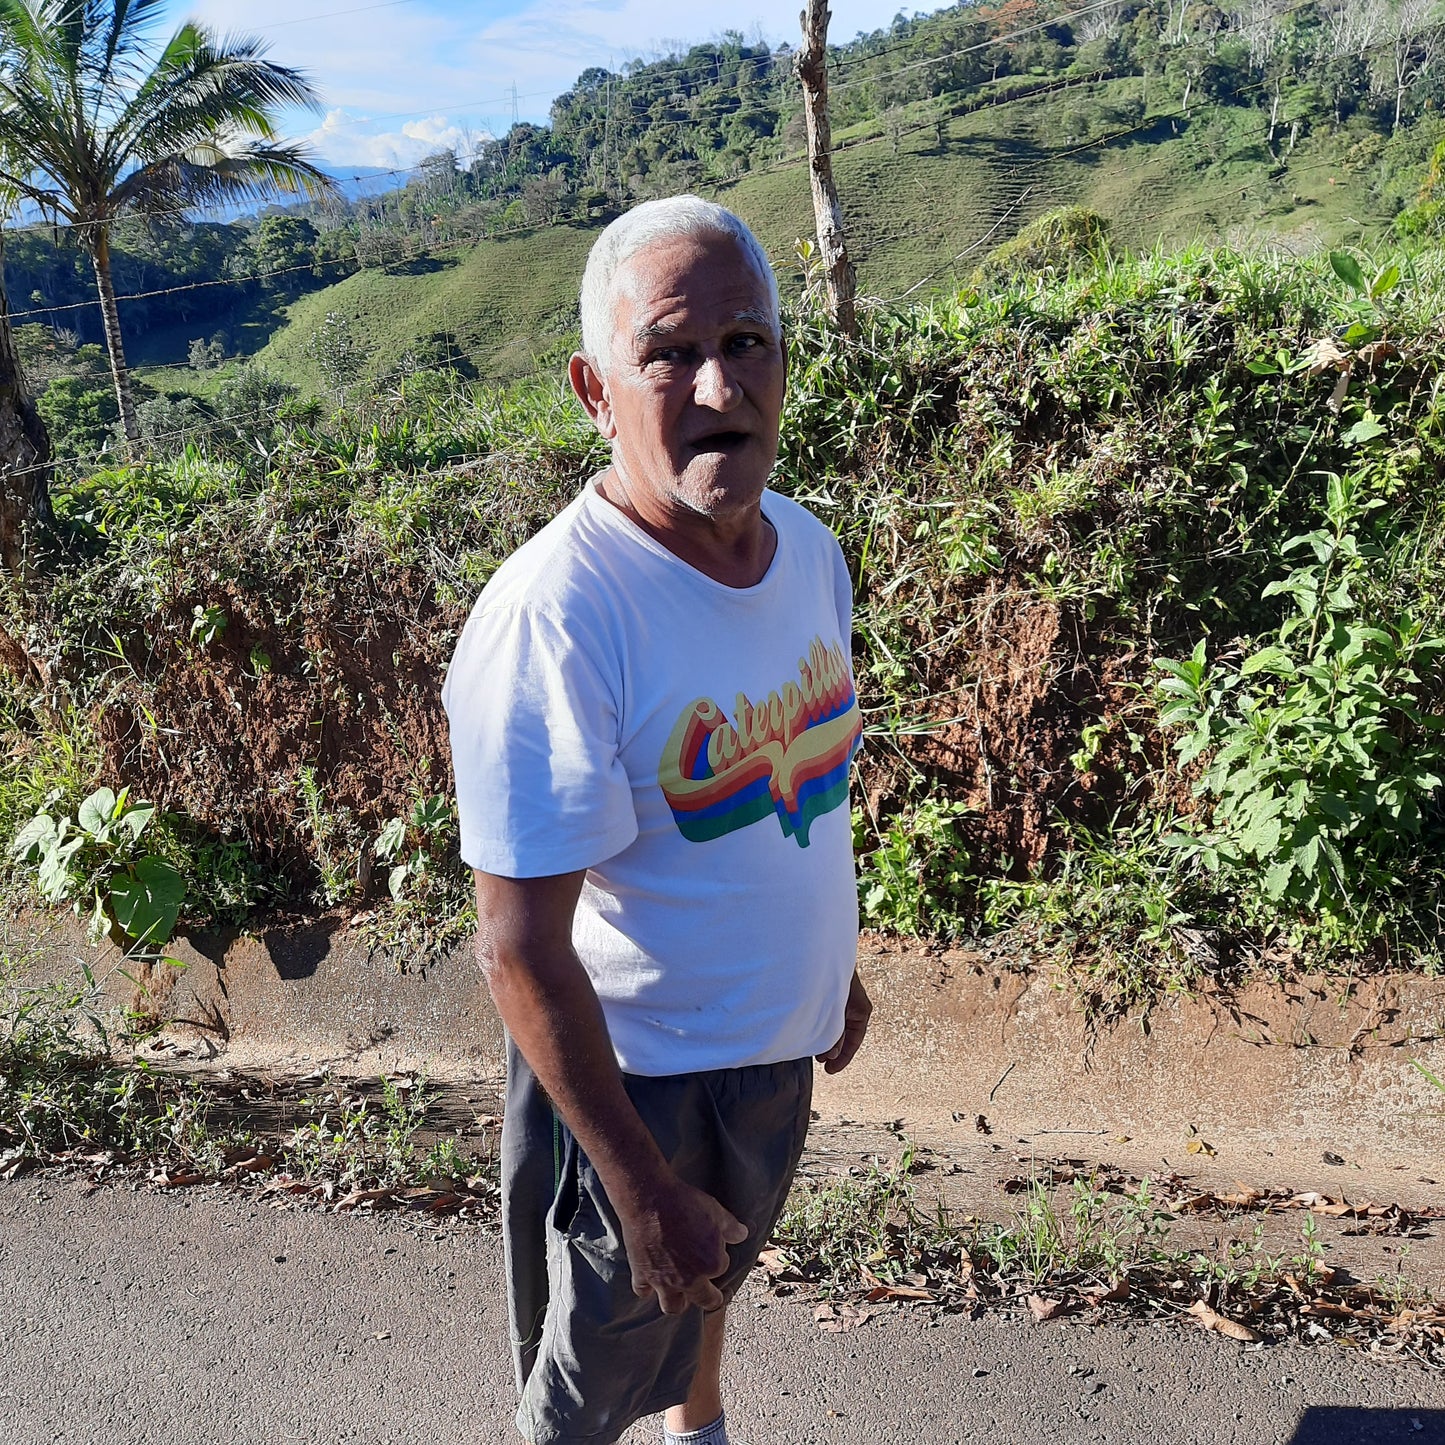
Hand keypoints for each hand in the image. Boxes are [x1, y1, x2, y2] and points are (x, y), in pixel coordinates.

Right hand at [615, 1174, 748, 1314]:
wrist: (649, 1199)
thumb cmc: (683, 1203)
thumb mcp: (715, 1211)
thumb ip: (731, 1227)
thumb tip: (741, 1234)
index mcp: (711, 1264)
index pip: (721, 1269)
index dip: (719, 1258)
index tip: (714, 1250)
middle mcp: (688, 1279)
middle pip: (703, 1300)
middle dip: (708, 1297)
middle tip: (709, 1294)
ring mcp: (663, 1281)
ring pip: (672, 1306)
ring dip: (678, 1301)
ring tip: (680, 1293)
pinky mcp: (641, 1275)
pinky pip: (644, 1292)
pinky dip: (648, 1289)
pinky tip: (651, 1280)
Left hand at [816, 968, 870, 1074]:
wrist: (822, 949)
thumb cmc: (831, 974)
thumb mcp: (836, 1009)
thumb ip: (836, 1033)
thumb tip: (832, 1054)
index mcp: (861, 1010)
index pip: (855, 1040)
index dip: (843, 1058)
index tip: (830, 1071)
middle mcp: (853, 1006)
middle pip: (844, 1034)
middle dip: (832, 1049)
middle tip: (819, 1060)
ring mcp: (841, 1001)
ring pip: (834, 1025)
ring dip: (824, 1037)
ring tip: (812, 1048)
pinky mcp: (828, 995)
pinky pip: (826, 1016)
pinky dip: (819, 1025)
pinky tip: (808, 1030)